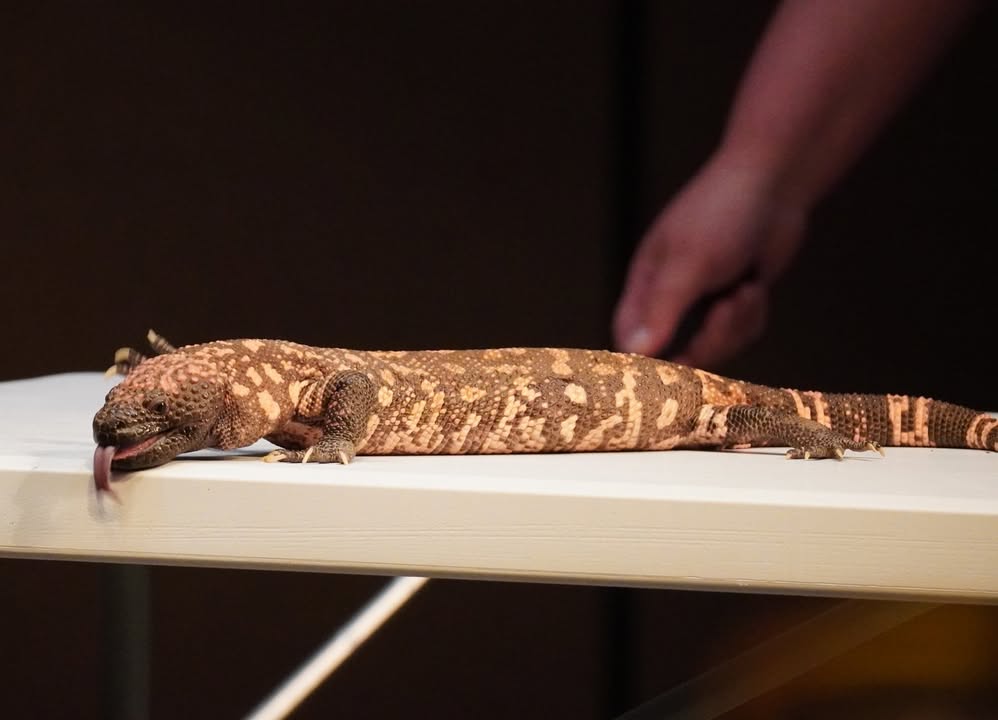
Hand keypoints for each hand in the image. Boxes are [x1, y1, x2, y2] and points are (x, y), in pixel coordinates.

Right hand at [612, 154, 807, 367]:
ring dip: (737, 324)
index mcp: (646, 285)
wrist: (775, 184)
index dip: (648, 361)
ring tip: (746, 288)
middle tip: (727, 309)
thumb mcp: (689, 264)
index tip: (674, 372)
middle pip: (678, 353)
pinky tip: (756, 286)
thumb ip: (662, 310)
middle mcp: (670, 298)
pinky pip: (740, 334)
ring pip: (716, 347)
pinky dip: (752, 316)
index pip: (630, 340)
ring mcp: (703, 301)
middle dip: (710, 339)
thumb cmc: (722, 214)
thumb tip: (635, 352)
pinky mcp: (734, 302)